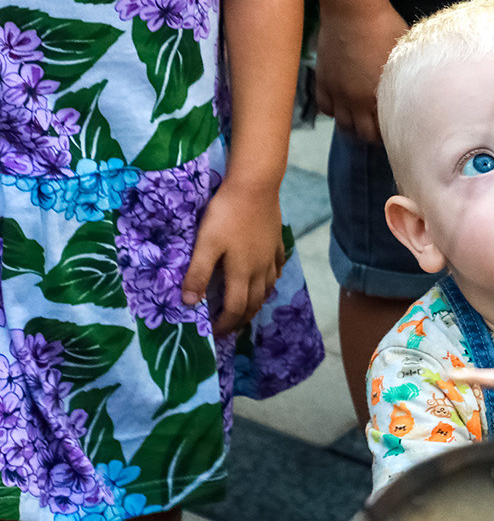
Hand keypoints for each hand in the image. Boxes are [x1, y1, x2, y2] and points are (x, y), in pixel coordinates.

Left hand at [182, 177, 284, 337]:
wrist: (255, 187)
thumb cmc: (226, 215)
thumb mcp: (205, 244)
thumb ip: (197, 273)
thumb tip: (189, 303)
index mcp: (241, 272)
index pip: (236, 308)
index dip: (225, 324)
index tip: (214, 333)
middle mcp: (259, 269)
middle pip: (254, 303)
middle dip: (241, 319)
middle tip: (229, 327)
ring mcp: (270, 256)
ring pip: (267, 288)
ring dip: (256, 303)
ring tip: (246, 308)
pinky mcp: (276, 243)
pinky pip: (276, 269)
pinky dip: (271, 281)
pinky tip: (268, 279)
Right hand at [314, 0, 406, 142]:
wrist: (352, 10)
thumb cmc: (385, 28)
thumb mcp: (404, 55)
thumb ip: (405, 77)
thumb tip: (418, 87)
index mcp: (377, 95)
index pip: (383, 130)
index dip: (392, 133)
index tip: (400, 131)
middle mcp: (353, 99)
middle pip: (360, 133)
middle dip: (372, 135)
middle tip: (382, 130)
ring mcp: (335, 90)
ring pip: (341, 123)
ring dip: (352, 125)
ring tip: (363, 121)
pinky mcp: (322, 80)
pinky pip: (324, 107)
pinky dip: (333, 111)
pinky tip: (343, 106)